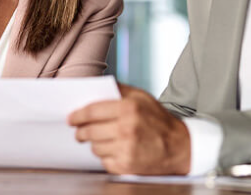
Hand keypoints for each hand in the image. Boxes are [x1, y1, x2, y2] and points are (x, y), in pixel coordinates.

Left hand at [68, 83, 189, 174]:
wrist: (179, 147)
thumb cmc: (159, 121)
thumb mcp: (143, 97)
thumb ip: (119, 90)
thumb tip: (96, 86)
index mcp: (129, 108)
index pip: (92, 111)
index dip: (78, 115)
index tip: (71, 118)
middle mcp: (126, 129)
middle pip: (89, 130)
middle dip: (81, 131)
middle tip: (80, 131)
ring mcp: (125, 149)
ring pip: (94, 146)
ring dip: (95, 143)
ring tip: (104, 139)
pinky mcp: (126, 165)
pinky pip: (103, 160)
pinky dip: (106, 156)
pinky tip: (115, 149)